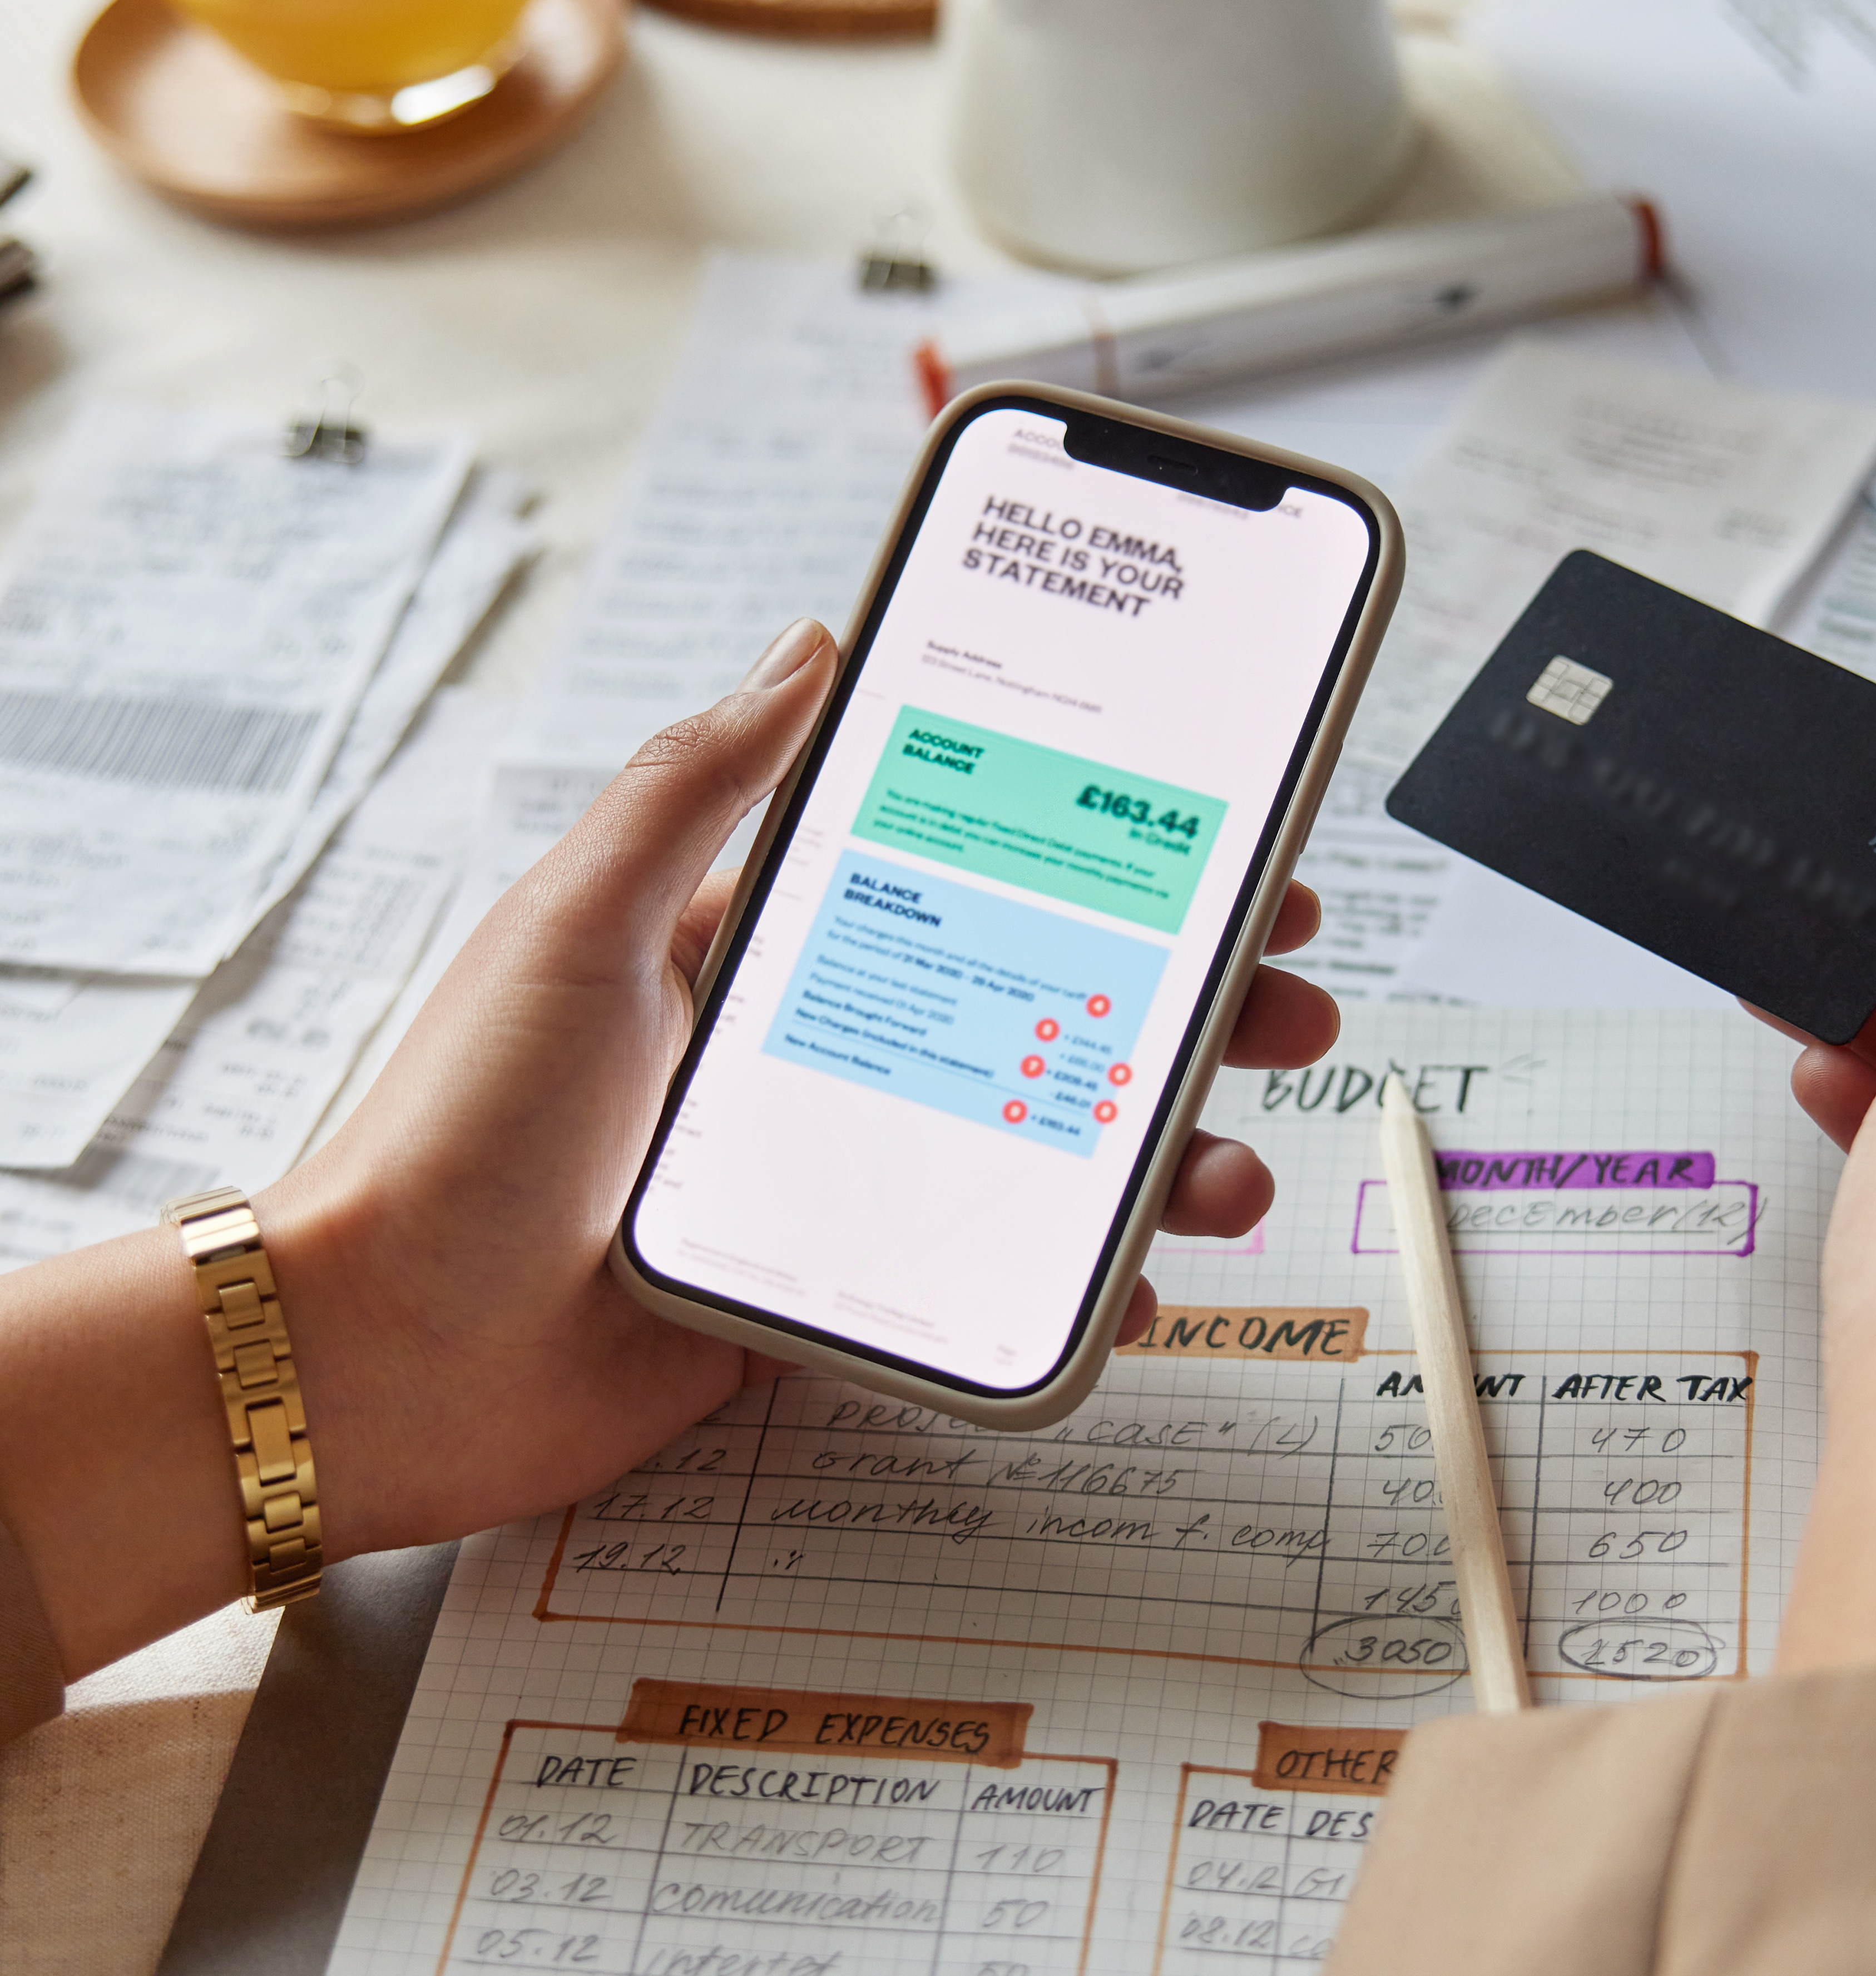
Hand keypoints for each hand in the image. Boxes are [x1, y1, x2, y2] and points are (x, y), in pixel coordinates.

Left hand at [0, 620, 1338, 1678]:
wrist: (384, 1355)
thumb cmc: (458, 1128)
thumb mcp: (572, 921)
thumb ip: (691, 785)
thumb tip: (806, 647)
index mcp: (770, 953)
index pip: (981, 885)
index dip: (1111, 869)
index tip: (1217, 855)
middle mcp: (823, 1057)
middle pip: (1047, 1017)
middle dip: (1185, 1008)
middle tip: (1288, 1003)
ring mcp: (839, 1180)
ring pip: (1044, 1157)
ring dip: (1160, 1153)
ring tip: (1231, 1163)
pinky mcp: (834, 1298)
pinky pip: (988, 1283)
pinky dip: (1079, 1287)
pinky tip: (1140, 1283)